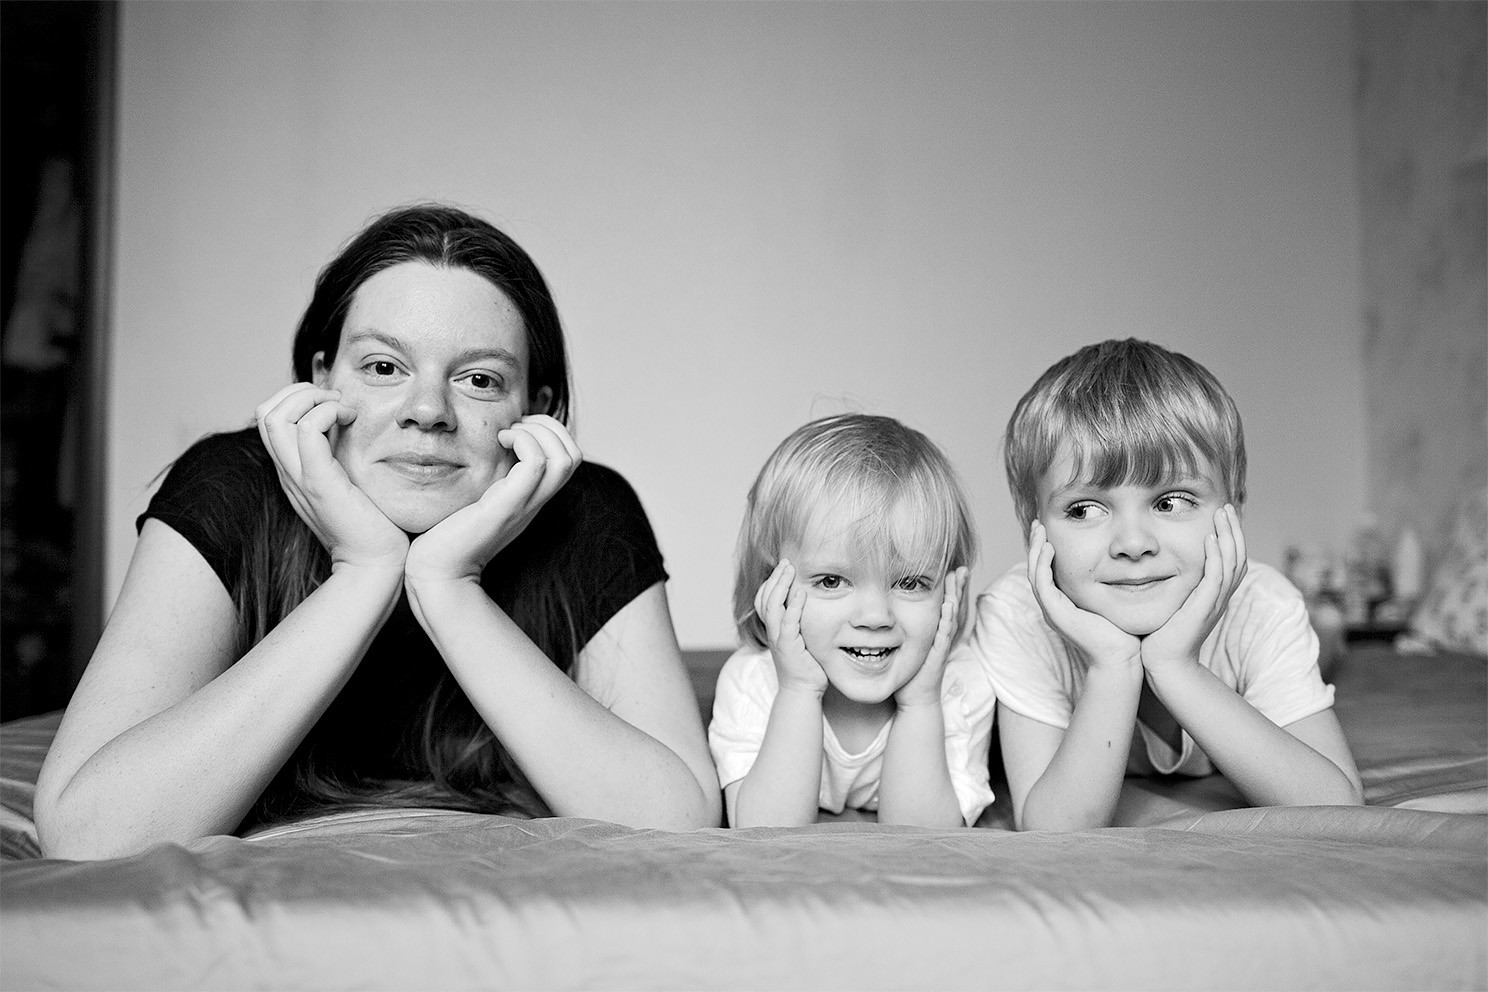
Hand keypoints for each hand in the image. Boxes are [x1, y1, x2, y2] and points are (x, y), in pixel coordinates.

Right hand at [255, 383, 407, 571]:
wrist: (376, 563)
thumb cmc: (373, 523)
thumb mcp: (349, 479)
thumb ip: (339, 452)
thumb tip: (346, 418)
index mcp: (292, 470)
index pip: (269, 418)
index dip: (297, 398)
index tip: (335, 404)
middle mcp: (288, 472)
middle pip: (265, 412)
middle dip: (301, 391)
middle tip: (337, 401)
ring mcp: (299, 478)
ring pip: (275, 417)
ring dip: (311, 398)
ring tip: (343, 409)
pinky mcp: (319, 484)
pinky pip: (307, 431)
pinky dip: (326, 412)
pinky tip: (350, 419)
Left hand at [405, 415, 580, 584]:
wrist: (439, 570)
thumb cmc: (448, 534)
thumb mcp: (477, 498)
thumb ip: (488, 479)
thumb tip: (483, 450)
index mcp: (532, 497)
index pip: (569, 457)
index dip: (551, 431)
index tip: (516, 427)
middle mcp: (536, 500)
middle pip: (574, 454)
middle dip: (550, 426)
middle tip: (515, 425)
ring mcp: (525, 504)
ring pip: (565, 458)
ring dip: (539, 432)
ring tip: (507, 433)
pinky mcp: (508, 506)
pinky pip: (535, 463)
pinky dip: (523, 441)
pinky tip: (498, 441)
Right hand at [754, 560, 826, 694]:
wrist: (802, 691)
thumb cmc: (805, 665)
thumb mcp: (800, 638)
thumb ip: (800, 621)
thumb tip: (811, 603)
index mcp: (773, 629)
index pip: (763, 599)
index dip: (770, 582)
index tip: (782, 568)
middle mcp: (771, 632)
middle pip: (764, 598)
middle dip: (775, 578)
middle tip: (786, 562)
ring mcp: (778, 640)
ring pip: (772, 607)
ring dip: (780, 586)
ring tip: (790, 570)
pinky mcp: (788, 647)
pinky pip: (788, 623)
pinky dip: (793, 607)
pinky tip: (801, 593)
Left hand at [894, 566, 967, 708]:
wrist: (914, 699)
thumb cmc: (908, 673)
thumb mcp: (906, 646)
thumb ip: (902, 630)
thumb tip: (887, 615)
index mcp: (936, 633)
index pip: (946, 607)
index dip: (951, 590)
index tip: (952, 569)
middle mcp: (942, 637)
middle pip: (954, 608)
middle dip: (959, 588)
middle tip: (962, 568)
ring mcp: (941, 646)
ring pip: (952, 617)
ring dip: (956, 597)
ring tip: (960, 578)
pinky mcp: (937, 656)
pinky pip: (944, 635)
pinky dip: (947, 620)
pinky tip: (948, 605)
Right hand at [1027, 520, 1140, 670]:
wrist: (1121, 656)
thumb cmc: (1122, 631)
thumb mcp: (1112, 599)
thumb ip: (1109, 581)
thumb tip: (1122, 560)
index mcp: (1063, 602)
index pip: (1046, 571)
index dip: (1044, 549)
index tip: (1049, 529)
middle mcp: (1053, 606)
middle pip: (1035, 569)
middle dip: (1035, 544)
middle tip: (1038, 523)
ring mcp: (1052, 610)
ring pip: (1034, 574)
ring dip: (1035, 550)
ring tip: (1039, 530)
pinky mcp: (1056, 613)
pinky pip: (1042, 584)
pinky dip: (1042, 564)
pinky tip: (1048, 548)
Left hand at [1141, 504, 1247, 674]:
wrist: (1165, 665)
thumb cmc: (1161, 636)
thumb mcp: (1170, 604)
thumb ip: (1172, 586)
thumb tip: (1156, 566)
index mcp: (1213, 595)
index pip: (1231, 560)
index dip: (1230, 538)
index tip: (1222, 516)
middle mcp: (1219, 597)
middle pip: (1238, 557)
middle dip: (1234, 530)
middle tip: (1228, 508)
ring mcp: (1214, 603)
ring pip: (1232, 564)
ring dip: (1229, 537)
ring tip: (1223, 515)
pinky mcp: (1203, 609)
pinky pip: (1216, 579)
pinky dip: (1217, 558)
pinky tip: (1211, 540)